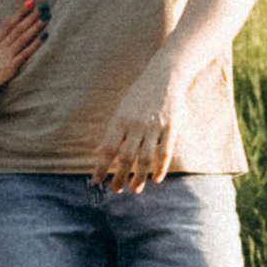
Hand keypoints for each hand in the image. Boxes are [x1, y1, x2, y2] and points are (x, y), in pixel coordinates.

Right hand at [0, 0, 43, 97]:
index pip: (9, 23)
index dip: (20, 13)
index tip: (29, 2)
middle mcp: (0, 46)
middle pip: (18, 28)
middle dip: (31, 16)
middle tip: (43, 6)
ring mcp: (5, 56)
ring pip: (23, 37)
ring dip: (35, 26)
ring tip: (46, 17)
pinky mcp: (9, 67)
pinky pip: (25, 53)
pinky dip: (35, 44)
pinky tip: (44, 36)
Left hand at [92, 52, 180, 192]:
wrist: (165, 76)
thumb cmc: (139, 96)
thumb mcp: (121, 111)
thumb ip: (111, 134)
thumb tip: (96, 152)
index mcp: (120, 120)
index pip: (108, 148)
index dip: (102, 167)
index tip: (97, 180)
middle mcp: (136, 125)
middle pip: (126, 157)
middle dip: (120, 176)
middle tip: (116, 190)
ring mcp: (154, 127)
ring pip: (145, 159)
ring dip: (139, 177)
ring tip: (135, 188)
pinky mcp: (170, 128)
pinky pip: (165, 153)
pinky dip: (160, 168)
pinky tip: (155, 179)